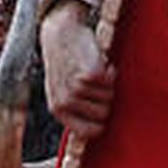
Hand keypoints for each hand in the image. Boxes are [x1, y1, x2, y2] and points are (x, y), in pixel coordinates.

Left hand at [40, 0, 114, 138]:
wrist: (60, 34)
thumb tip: (96, 130)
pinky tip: (99, 62)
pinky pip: (110, 82)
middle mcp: (65, 102)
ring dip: (107, 84)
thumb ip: (74, 110)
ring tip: (94, 71)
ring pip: (109, 99)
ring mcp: (77, 89)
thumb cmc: (64, 63)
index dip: (100, 122)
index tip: (101, 109)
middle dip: (105, 99)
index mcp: (57, 110)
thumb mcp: (61, 91)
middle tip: (95, 84)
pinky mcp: (90, 75)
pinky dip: (110, 71)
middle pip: (103, 115)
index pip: (88, 133)